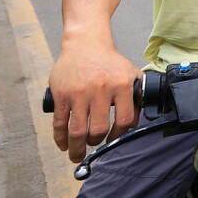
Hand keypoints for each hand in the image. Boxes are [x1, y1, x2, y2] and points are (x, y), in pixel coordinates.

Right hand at [48, 46, 141, 162]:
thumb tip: (138, 121)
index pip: (125, 120)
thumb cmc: (109, 62)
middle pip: (99, 129)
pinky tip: (63, 145)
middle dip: (97, 142)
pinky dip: (60, 138)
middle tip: (95, 145)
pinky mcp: (61, 94)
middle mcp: (101, 89)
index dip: (120, 134)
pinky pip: (60, 122)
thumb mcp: (130, 73)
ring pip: (77, 130)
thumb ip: (137, 94)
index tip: (114, 138)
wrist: (86, 43)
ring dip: (77, 148)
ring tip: (77, 155)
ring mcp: (79, 92)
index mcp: (122, 84)